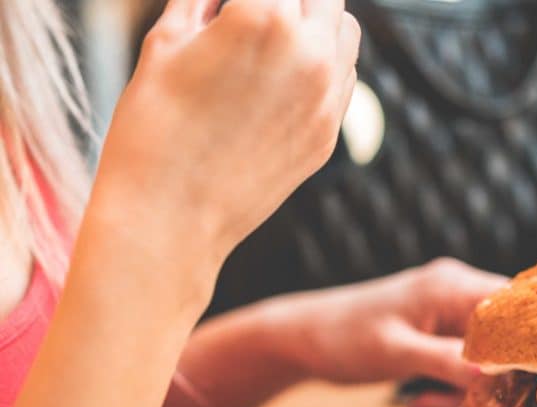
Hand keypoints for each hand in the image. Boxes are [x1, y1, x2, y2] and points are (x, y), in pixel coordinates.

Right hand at [87, 0, 359, 298]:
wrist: (171, 217)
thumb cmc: (153, 128)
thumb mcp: (165, 42)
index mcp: (265, 17)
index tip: (230, 6)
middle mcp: (309, 54)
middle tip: (256, 12)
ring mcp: (326, 98)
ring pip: (346, 29)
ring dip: (316, 19)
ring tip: (275, 31)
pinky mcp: (328, 134)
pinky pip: (345, 78)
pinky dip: (325, 62)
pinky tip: (286, 72)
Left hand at [269, 259, 506, 406]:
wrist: (303, 339)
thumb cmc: (343, 338)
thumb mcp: (397, 353)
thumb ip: (448, 363)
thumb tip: (498, 378)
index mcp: (453, 286)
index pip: (518, 306)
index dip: (534, 342)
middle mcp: (458, 292)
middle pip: (508, 336)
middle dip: (496, 377)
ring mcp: (449, 314)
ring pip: (487, 357)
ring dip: (465, 389)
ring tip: (426, 404)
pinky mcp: (439, 335)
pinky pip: (464, 364)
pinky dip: (449, 388)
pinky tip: (419, 402)